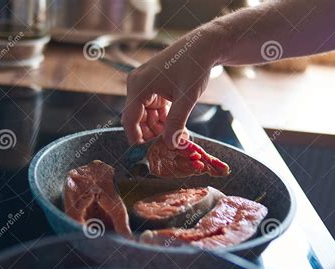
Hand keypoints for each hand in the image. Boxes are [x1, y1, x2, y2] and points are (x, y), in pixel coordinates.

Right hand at [121, 26, 221, 147]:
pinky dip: (163, 120)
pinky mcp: (154, 86)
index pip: (130, 120)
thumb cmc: (194, 66)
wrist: (204, 46)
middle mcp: (137, 84)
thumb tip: (170, 145)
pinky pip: (154, 109)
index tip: (146, 156)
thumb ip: (176, 122)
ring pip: (146, 116)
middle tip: (166, 149)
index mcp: (139, 85)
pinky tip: (176, 128)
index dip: (137, 139)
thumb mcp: (186, 97)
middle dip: (151, 135)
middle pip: (137, 119)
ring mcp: (145, 85)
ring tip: (176, 139)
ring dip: (159, 129)